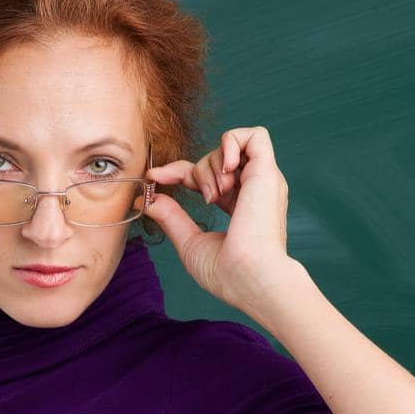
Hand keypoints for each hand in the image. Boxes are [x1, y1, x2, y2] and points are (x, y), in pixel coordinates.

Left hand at [142, 125, 308, 313]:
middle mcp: (252, 189)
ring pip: (228, 146)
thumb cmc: (226, 272)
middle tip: (201, 198)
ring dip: (211, 165)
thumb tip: (146, 199)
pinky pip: (254, 135)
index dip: (176, 172)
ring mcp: (261, 180)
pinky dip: (232, 142)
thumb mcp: (189, 241)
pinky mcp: (268, 172)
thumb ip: (171, 217)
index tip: (153, 178)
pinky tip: (225, 168)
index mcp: (238, 205)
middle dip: (193, 172)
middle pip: (212, 159)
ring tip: (216, 195)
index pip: (204, 175)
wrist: (250, 278)